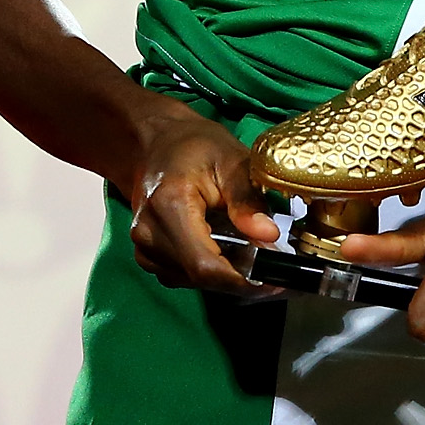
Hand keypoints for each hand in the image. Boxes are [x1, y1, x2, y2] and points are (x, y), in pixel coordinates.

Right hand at [127, 103, 279, 295]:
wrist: (158, 143)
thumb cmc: (195, 146)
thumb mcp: (231, 159)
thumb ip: (247, 199)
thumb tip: (269, 235)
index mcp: (169, 206)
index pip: (204, 264)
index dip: (242, 281)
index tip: (276, 281)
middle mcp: (149, 233)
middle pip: (201, 277)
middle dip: (242, 280)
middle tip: (279, 271)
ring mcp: (144, 248)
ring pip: (194, 281)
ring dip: (228, 276)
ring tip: (257, 257)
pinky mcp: (148, 256)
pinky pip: (184, 276)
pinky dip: (212, 271)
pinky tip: (231, 253)